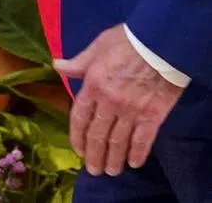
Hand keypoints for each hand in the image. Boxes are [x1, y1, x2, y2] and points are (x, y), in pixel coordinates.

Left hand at [56, 26, 183, 176]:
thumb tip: (56, 65)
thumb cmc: (125, 42)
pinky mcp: (152, 116)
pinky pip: (143, 140)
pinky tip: (133, 164)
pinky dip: (137, 153)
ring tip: (110, 171)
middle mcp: (109, 102)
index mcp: (93, 85)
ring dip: (113, 159)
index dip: (77, 136)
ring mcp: (131, 111)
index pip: (80, 117)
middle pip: (98, 134)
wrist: (158, 45)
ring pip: (119, 141)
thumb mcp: (96, 47)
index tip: (78, 150)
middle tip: (93, 170)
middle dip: (94, 155)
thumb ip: (78, 63)